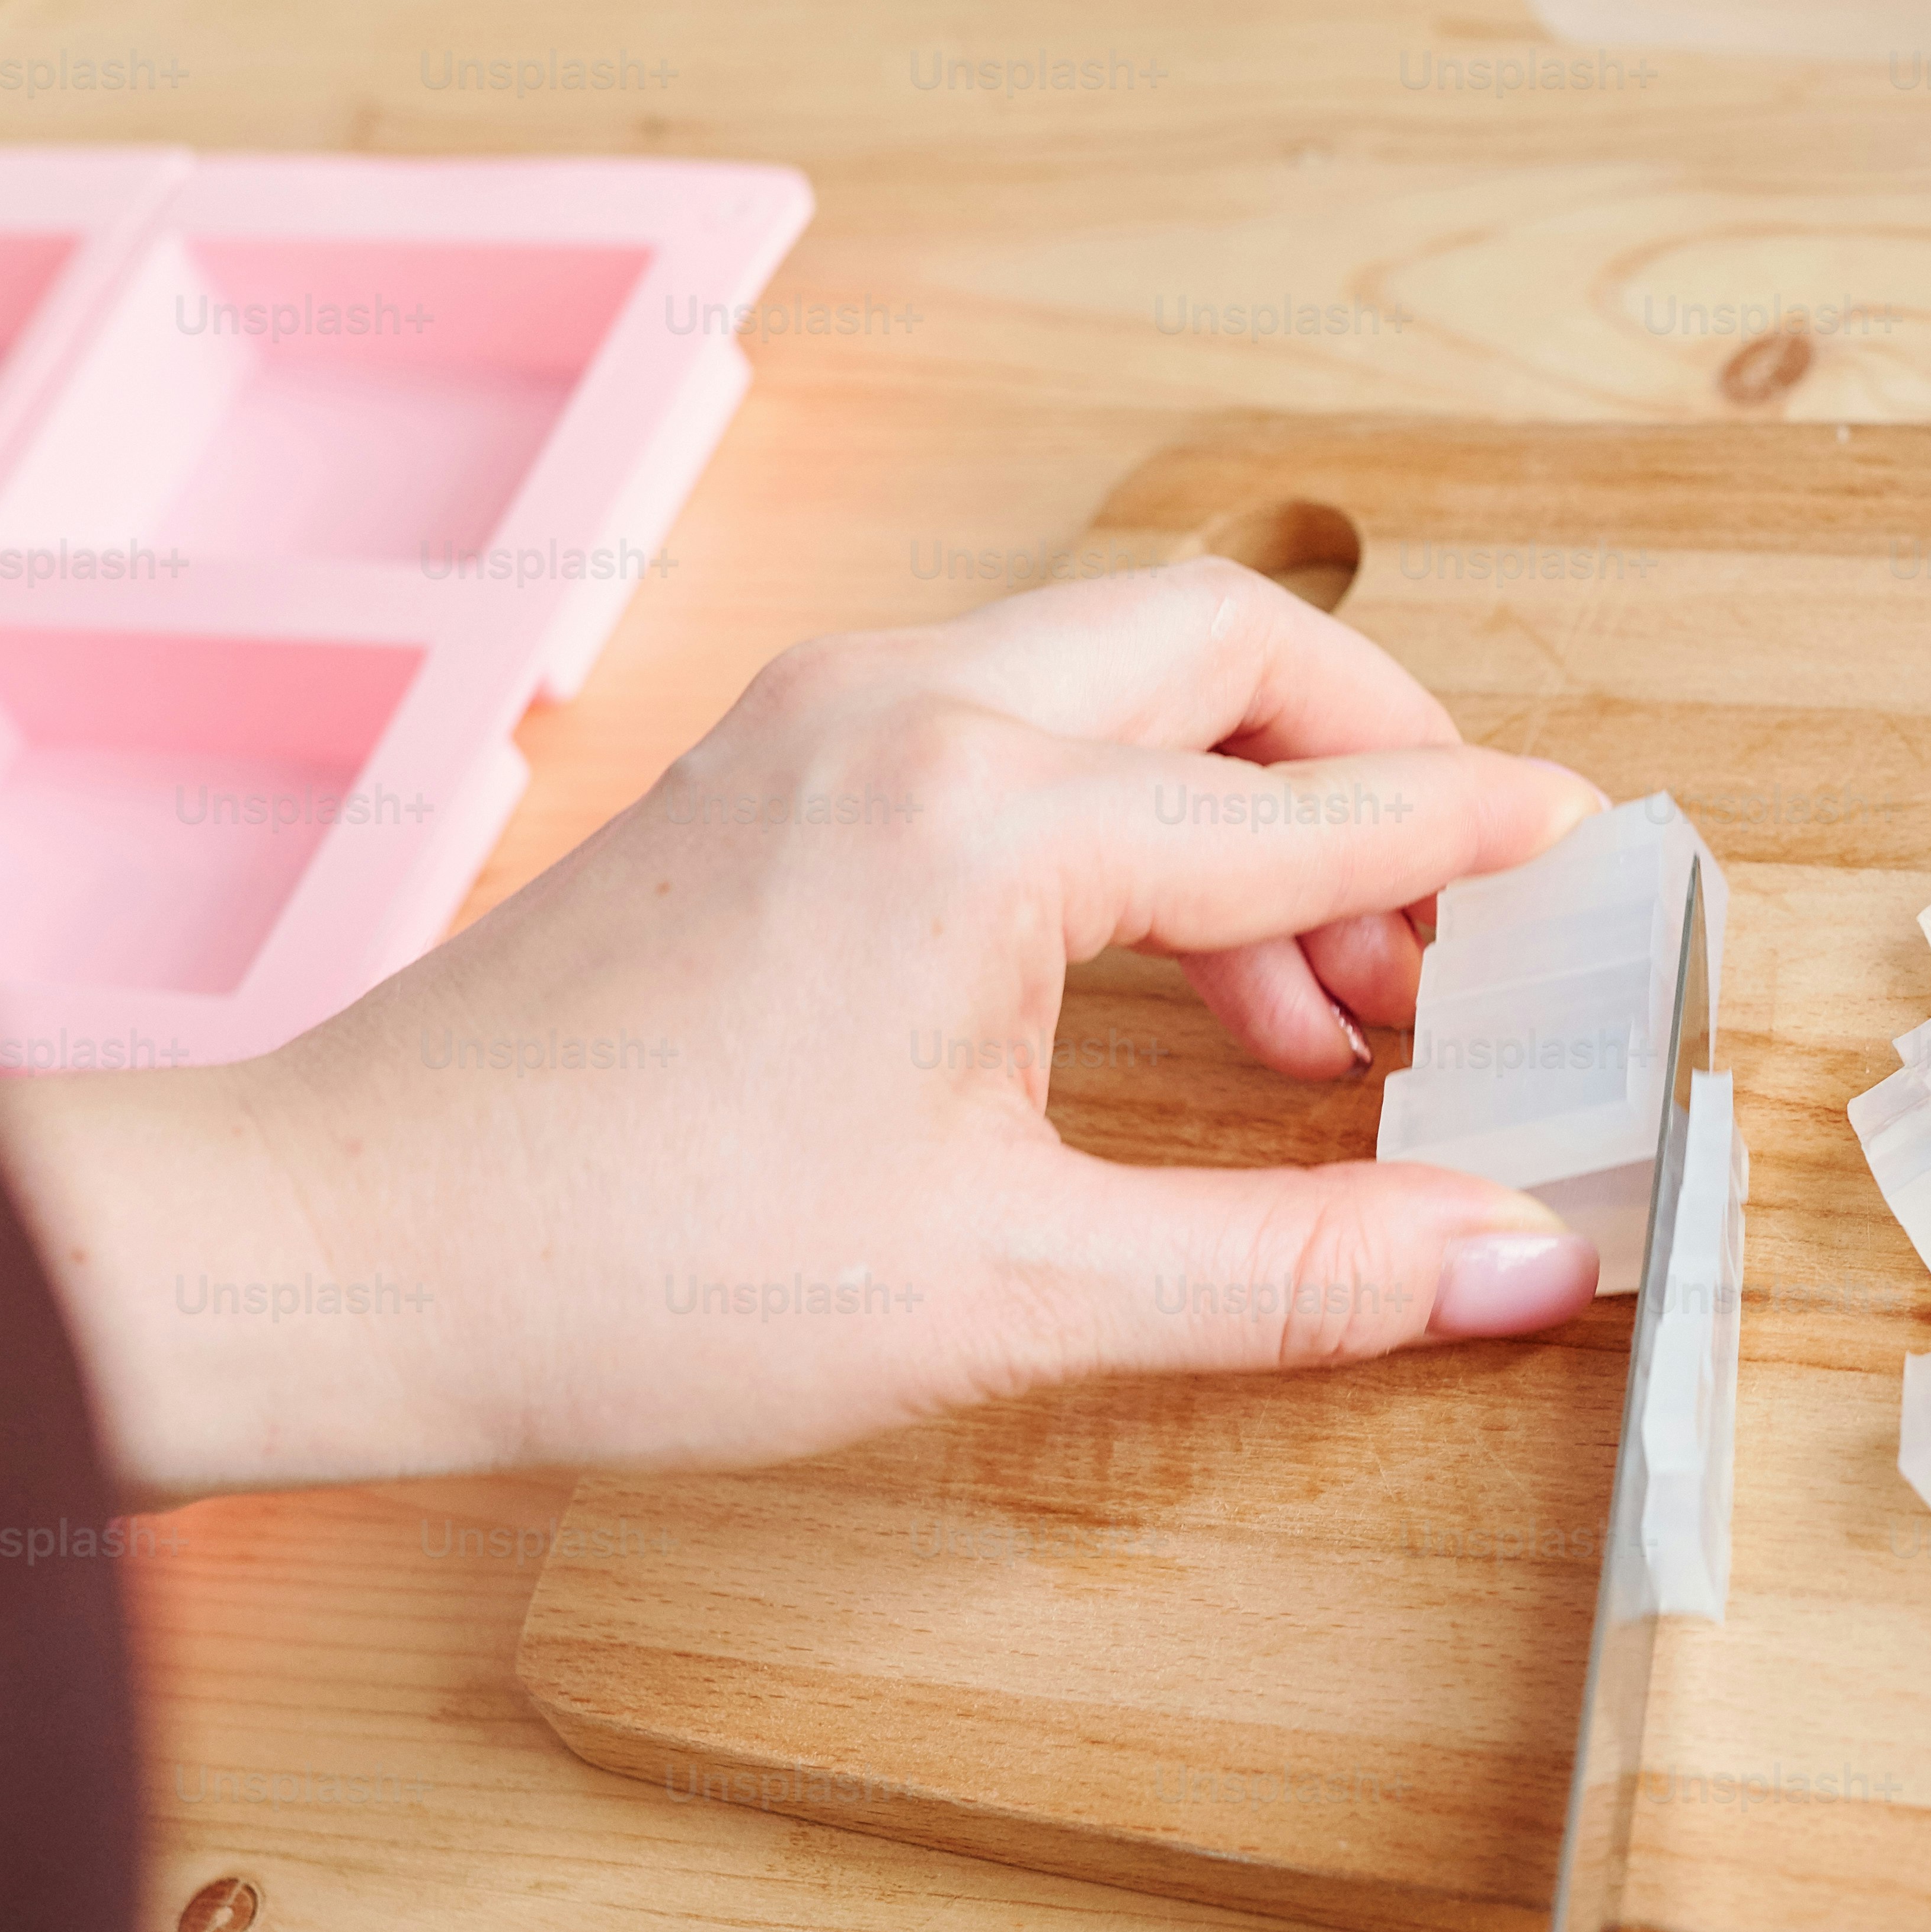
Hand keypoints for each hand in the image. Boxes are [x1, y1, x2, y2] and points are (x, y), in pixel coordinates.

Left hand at [0, 561, 1614, 1489]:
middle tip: (1455, 926)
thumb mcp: (1007, 1289)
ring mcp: (819, 720)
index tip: (1594, 854)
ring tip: (1315, 1012)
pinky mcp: (764, 767)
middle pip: (1227, 642)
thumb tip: (1514, 1258)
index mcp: (981, 819)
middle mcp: (906, 712)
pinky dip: (1128, 806)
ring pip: (1116, 667)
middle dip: (1374, 757)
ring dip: (1247, 794)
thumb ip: (1290, 1267)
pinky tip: (1149, 980)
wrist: (336, 1249)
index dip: (1471, 840)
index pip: (1307, 810)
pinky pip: (1012, 718)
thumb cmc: (626, 1272)